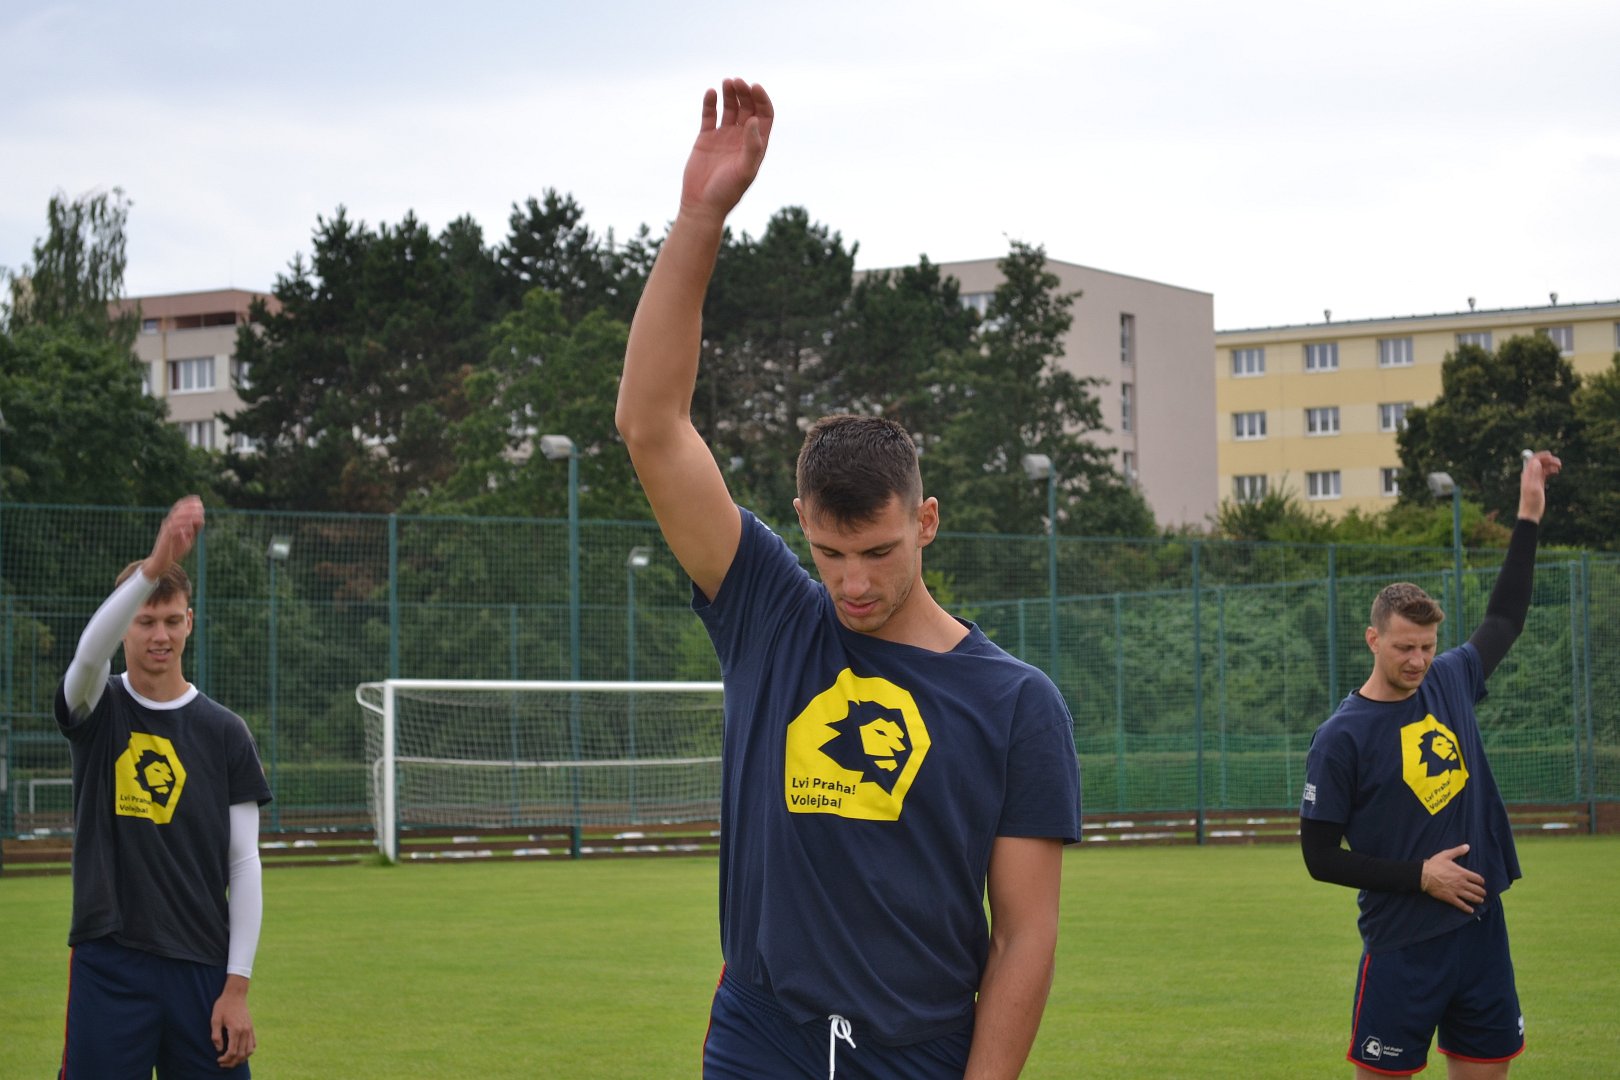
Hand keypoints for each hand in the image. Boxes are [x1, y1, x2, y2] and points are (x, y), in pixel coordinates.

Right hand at [144, 495, 204, 577]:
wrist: (162, 562)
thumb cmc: (175, 550)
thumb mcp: (188, 539)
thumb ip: (193, 530)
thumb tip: (201, 519)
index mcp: (172, 522)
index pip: (178, 507)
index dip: (187, 501)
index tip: (198, 498)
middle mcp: (167, 523)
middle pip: (177, 510)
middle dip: (190, 507)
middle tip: (201, 506)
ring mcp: (165, 530)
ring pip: (176, 518)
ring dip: (188, 515)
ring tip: (199, 515)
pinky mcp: (165, 538)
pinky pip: (172, 528)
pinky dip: (181, 525)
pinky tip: (190, 525)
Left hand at [210, 975, 255, 1067]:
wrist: (235, 994)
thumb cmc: (223, 1006)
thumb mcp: (215, 1019)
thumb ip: (216, 1036)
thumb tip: (219, 1049)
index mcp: (235, 1029)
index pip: (232, 1051)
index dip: (225, 1059)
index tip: (218, 1059)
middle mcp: (245, 1031)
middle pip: (241, 1053)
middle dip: (232, 1062)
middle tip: (223, 1063)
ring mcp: (250, 1029)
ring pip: (249, 1050)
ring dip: (241, 1058)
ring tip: (232, 1061)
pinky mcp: (251, 1027)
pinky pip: (254, 1043)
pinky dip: (249, 1051)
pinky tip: (242, 1053)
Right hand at [679, 78, 772, 223]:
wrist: (702, 205)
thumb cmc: (727, 192)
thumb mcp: (744, 171)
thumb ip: (752, 146)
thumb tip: (754, 120)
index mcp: (756, 145)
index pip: (764, 116)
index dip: (761, 100)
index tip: (754, 87)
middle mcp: (742, 138)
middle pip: (748, 108)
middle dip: (744, 93)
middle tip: (737, 82)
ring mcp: (724, 136)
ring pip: (730, 108)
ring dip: (729, 94)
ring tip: (726, 82)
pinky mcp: (706, 138)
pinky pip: (710, 115)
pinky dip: (710, 102)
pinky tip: (711, 92)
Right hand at [1420, 843, 1485, 912]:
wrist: (1423, 875)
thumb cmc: (1434, 864)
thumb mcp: (1446, 855)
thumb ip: (1458, 851)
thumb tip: (1467, 846)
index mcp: (1462, 873)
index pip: (1477, 878)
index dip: (1481, 881)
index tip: (1482, 883)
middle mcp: (1462, 883)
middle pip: (1477, 889)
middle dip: (1481, 892)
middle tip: (1483, 893)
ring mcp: (1456, 891)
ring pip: (1471, 897)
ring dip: (1478, 900)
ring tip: (1480, 900)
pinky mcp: (1450, 898)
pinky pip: (1461, 905)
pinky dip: (1467, 909)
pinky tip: (1471, 911)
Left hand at [1517, 450, 1560, 523]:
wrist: (1530, 513)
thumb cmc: (1531, 501)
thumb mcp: (1533, 487)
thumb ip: (1534, 474)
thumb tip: (1536, 461)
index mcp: (1527, 475)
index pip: (1533, 460)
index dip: (1541, 456)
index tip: (1551, 454)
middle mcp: (1530, 476)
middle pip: (1539, 463)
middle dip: (1549, 460)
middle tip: (1559, 463)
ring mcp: (1534, 480)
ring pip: (1543, 468)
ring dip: (1551, 465)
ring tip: (1559, 467)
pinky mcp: (1539, 484)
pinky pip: (1545, 474)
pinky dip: (1550, 471)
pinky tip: (1556, 472)